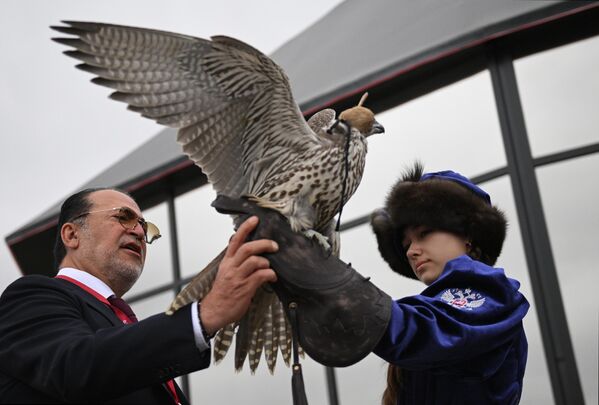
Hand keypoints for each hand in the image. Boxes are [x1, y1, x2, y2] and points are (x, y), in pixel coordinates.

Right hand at [199, 216, 277, 334]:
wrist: (214, 311)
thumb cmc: (223, 293)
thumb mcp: (226, 273)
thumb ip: (236, 262)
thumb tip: (250, 252)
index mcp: (227, 262)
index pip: (235, 240)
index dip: (245, 228)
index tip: (255, 219)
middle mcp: (231, 267)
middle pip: (247, 248)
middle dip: (263, 243)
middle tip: (274, 245)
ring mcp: (238, 277)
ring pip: (255, 261)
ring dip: (266, 262)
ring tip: (270, 267)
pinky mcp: (245, 288)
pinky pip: (261, 276)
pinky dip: (270, 274)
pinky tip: (272, 277)